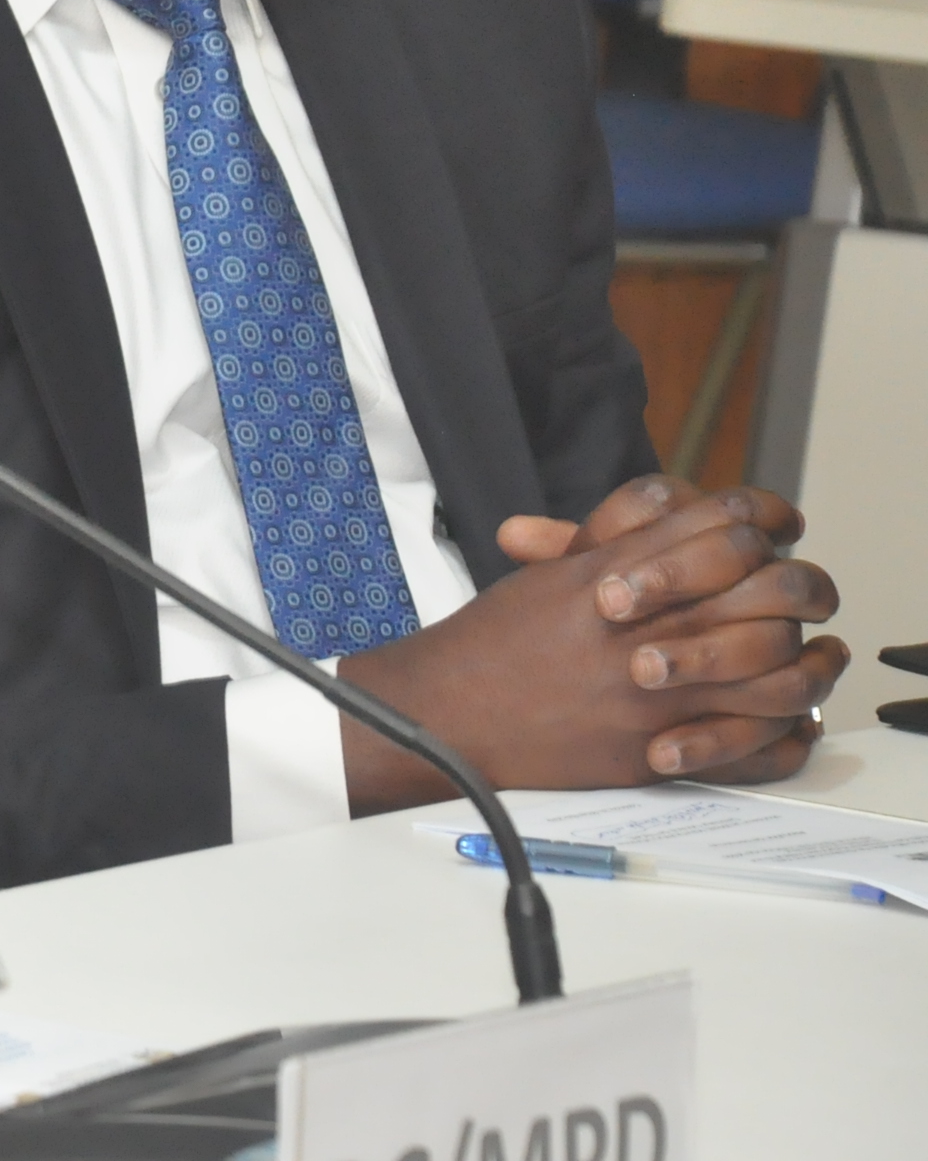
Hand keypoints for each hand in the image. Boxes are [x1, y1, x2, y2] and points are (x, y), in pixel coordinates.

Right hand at [339, 490, 846, 809]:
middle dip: (796, 584)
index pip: (720, 523)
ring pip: (776, 668)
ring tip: (814, 656)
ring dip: (805, 661)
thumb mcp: (550, 574)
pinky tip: (792, 721)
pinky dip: (784, 735)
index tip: (775, 524)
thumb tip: (679, 510)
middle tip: (801, 591)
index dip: (762, 517)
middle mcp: (643, 628)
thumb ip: (615, 539)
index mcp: (615, 573)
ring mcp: (656, 694)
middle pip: (764, 587)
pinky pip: (752, 747)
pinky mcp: (657, 752)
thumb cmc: (493, 644)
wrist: (447, 716)